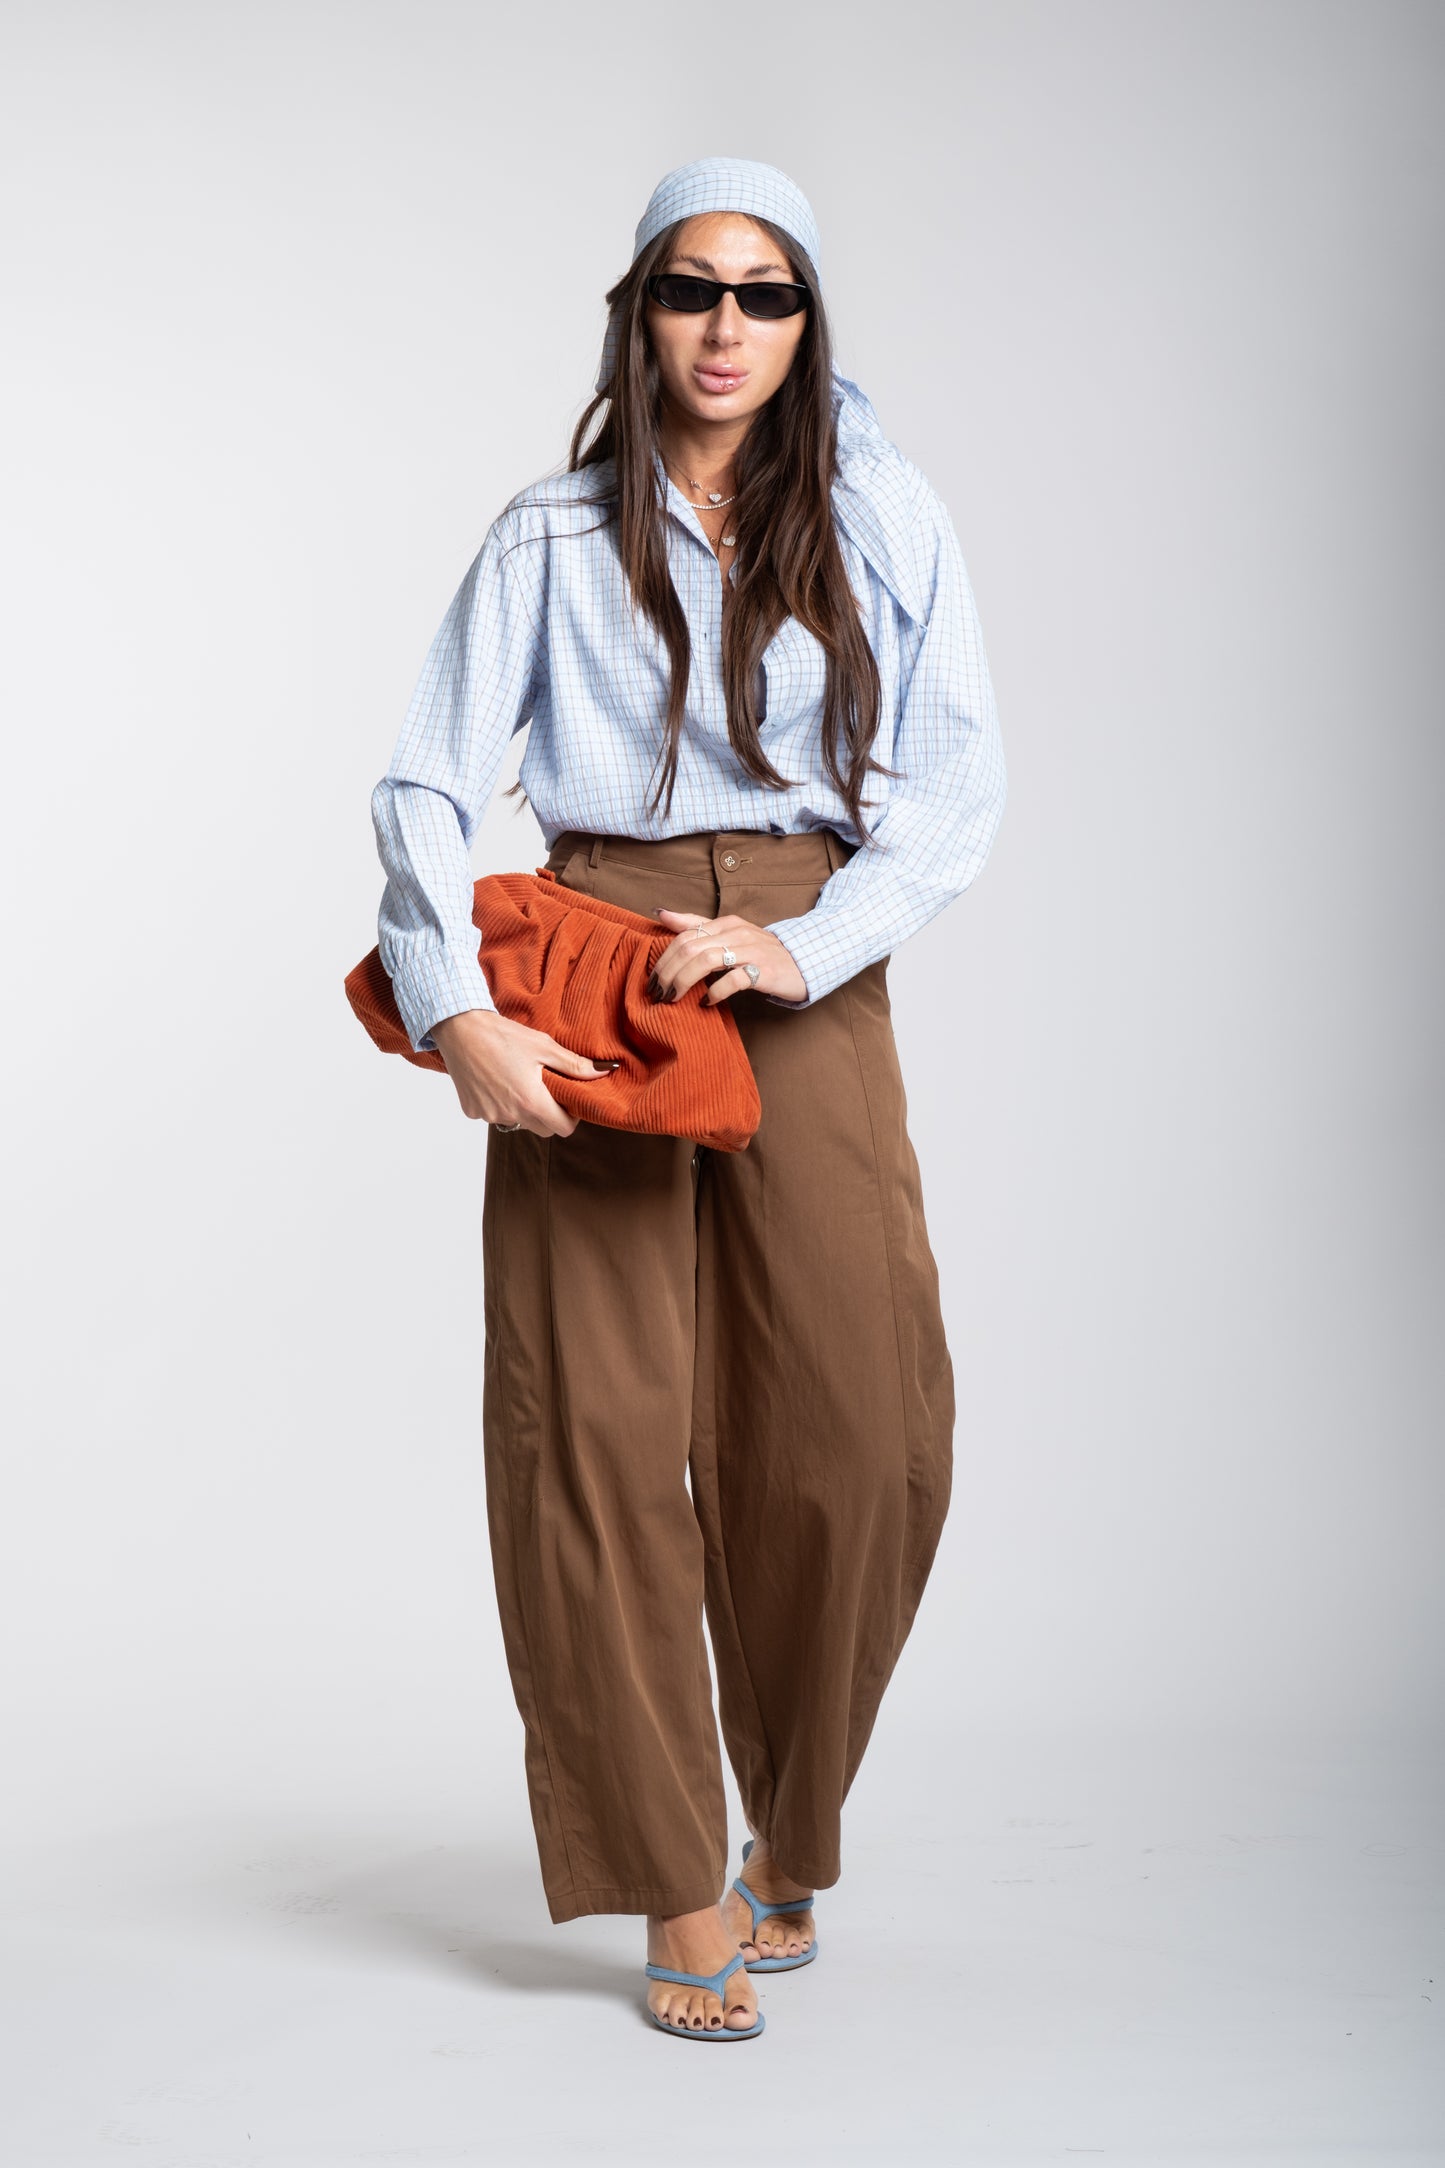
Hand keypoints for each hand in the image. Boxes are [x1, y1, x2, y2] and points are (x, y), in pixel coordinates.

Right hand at [430, 1009, 617, 1135]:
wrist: (459, 1028)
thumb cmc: (502, 1035)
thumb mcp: (544, 1046)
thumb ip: (575, 1065)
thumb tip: (604, 1072)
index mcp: (531, 1102)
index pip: (563, 1129)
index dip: (571, 1117)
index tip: (567, 1099)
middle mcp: (510, 1114)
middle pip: (541, 1129)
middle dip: (549, 1114)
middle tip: (546, 1088)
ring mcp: (488, 1115)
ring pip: (517, 1121)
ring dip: (523, 1109)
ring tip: (518, 1080)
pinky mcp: (472, 1110)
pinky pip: (494, 1114)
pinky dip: (499, 1104)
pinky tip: (496, 1080)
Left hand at [649, 909, 806, 1006]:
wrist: (804, 963)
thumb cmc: (761, 952)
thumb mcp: (729, 934)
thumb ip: (696, 925)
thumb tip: (661, 913)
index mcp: (727, 923)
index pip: (685, 935)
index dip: (663, 958)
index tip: (651, 979)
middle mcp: (737, 933)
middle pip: (691, 948)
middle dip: (668, 972)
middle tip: (657, 993)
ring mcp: (752, 951)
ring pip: (707, 960)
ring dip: (684, 981)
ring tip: (673, 998)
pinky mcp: (764, 971)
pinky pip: (734, 980)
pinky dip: (715, 991)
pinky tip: (706, 1002)